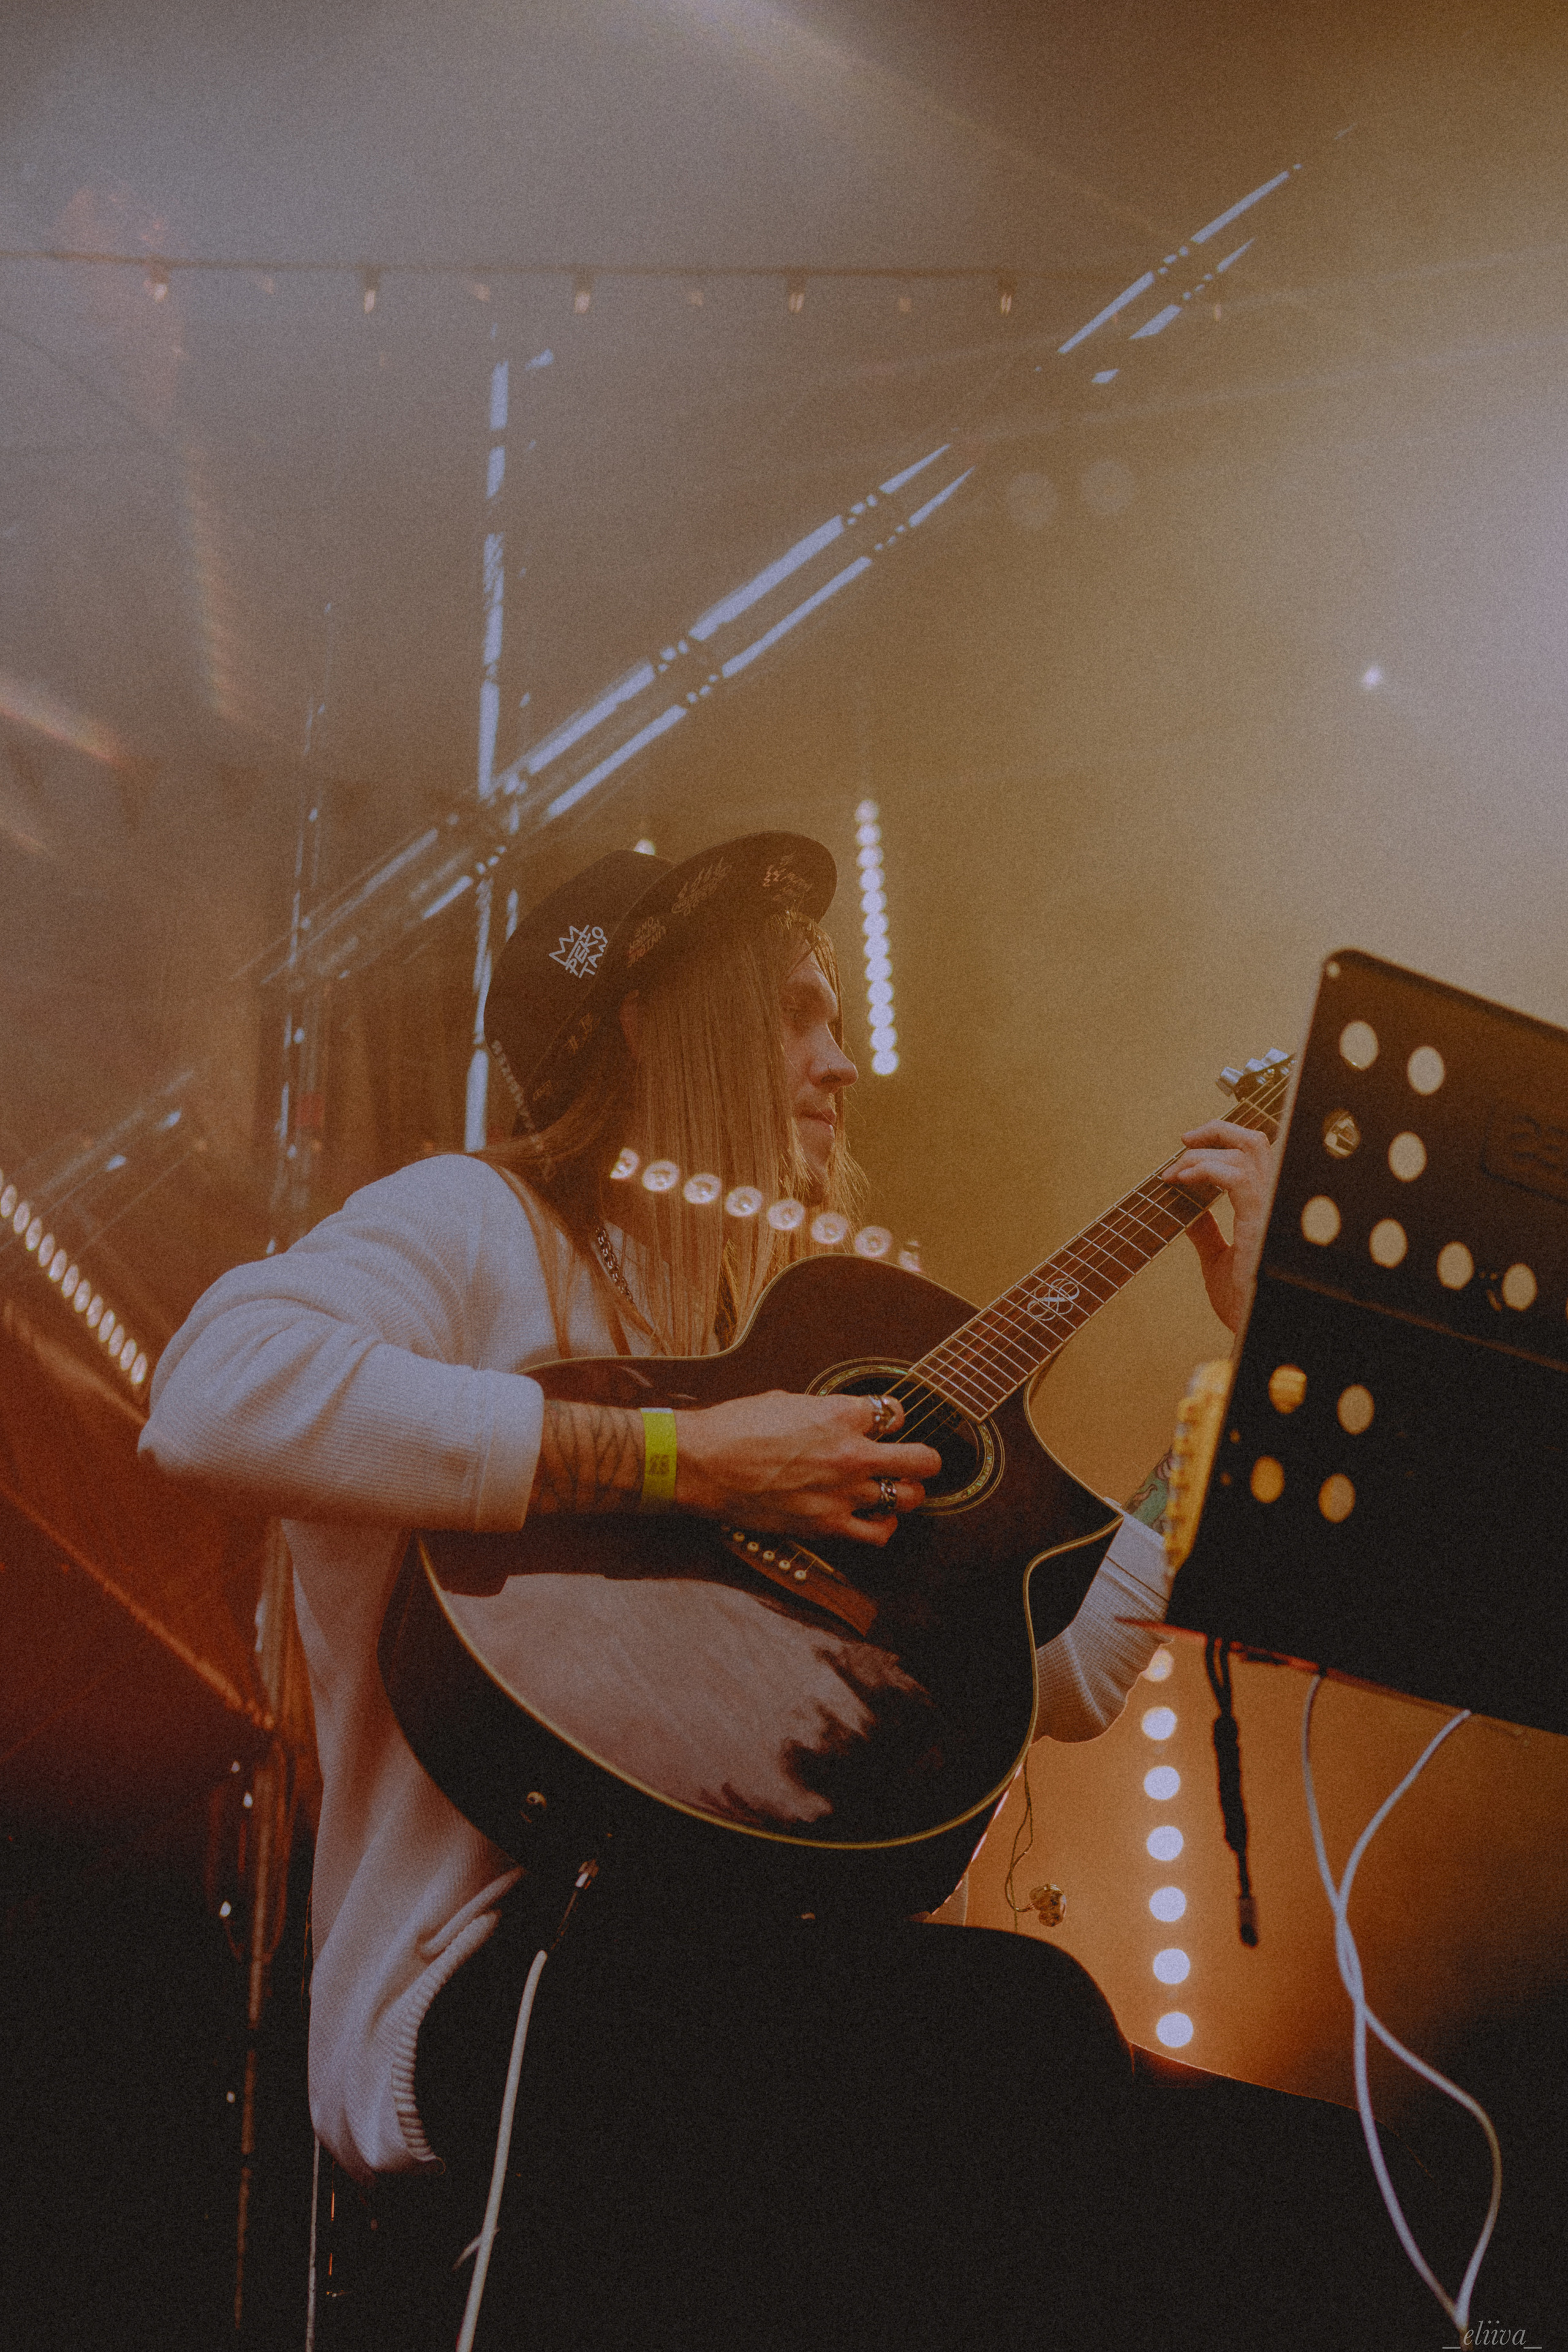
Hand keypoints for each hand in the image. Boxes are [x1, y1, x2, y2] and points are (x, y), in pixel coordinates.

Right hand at [676, 1390, 940, 1547]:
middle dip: (923, 1459)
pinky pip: (877, 1533)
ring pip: (907, 1499)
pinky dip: (883, 1527)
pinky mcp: (827, 1524)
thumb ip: (824, 1411)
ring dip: (905, 1494)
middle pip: (922, 1460)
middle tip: (916, 1461)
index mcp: (842, 1414)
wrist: (703, 1463)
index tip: (884, 1423)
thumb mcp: (787, 1401)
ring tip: (896, 1491)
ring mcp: (843, 1493)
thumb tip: (838, 1417)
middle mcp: (852, 1453)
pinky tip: (875, 1518)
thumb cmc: (736, 1427)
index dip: (891, 1418)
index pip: (896, 1412)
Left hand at [1166, 1118, 1277, 1334]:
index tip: (1188, 1148)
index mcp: (1269, 1206)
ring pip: (1246, 1150)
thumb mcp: (1217, 1260)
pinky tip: (1183, 1181)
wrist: (1253, 1325)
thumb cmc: (1243, 1301)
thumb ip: (1207, 1233)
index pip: (1255, 1154)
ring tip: (1176, 1171)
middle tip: (1183, 1142)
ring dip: (1203, 1154)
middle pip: (1255, 1140)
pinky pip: (1235, 1175)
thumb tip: (1189, 1214)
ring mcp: (1272, 1207)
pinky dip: (1205, 1170)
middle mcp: (1276, 1200)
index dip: (1224, 1140)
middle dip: (1216, 1131)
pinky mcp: (1261, 1218)